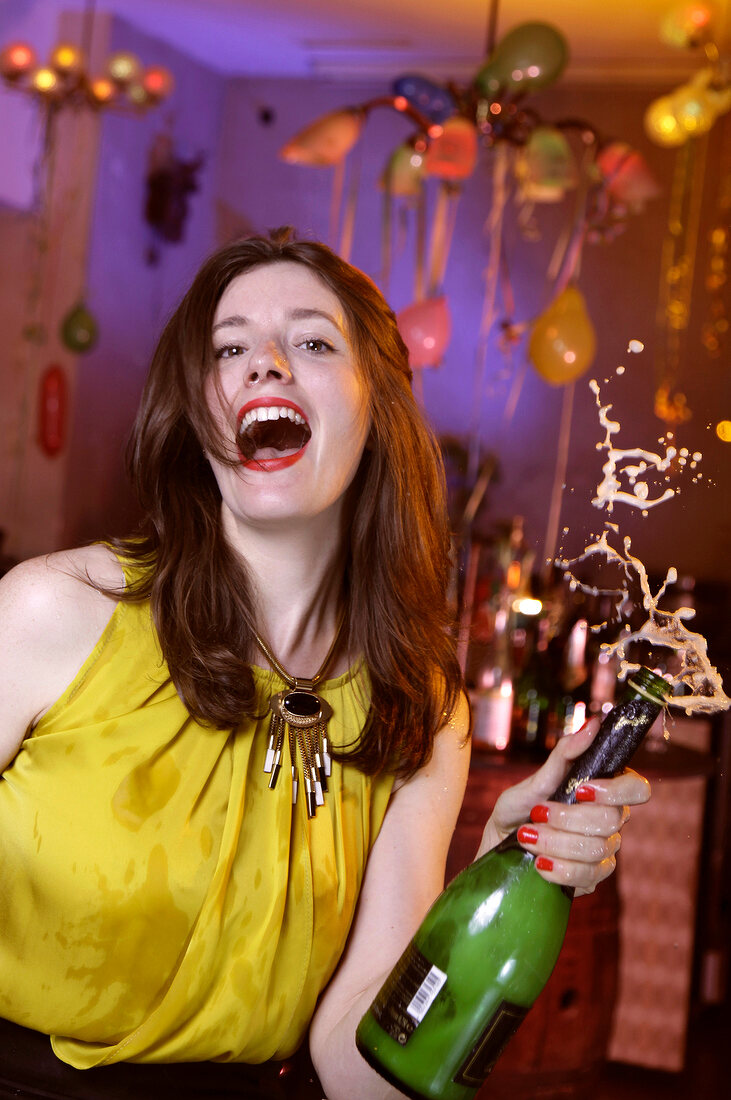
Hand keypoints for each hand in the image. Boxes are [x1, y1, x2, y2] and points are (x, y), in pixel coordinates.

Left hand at [476, 717, 650, 895]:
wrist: (500, 848)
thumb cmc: (519, 809)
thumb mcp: (534, 781)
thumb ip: (564, 755)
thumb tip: (594, 724)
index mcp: (604, 792)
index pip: (638, 789)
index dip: (616, 790)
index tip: (582, 789)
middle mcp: (610, 821)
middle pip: (611, 821)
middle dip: (567, 818)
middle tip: (537, 814)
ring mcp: (604, 851)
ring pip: (597, 850)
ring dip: (555, 842)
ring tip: (528, 837)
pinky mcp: (592, 878)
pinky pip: (588, 878)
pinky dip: (558, 869)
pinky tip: (538, 863)